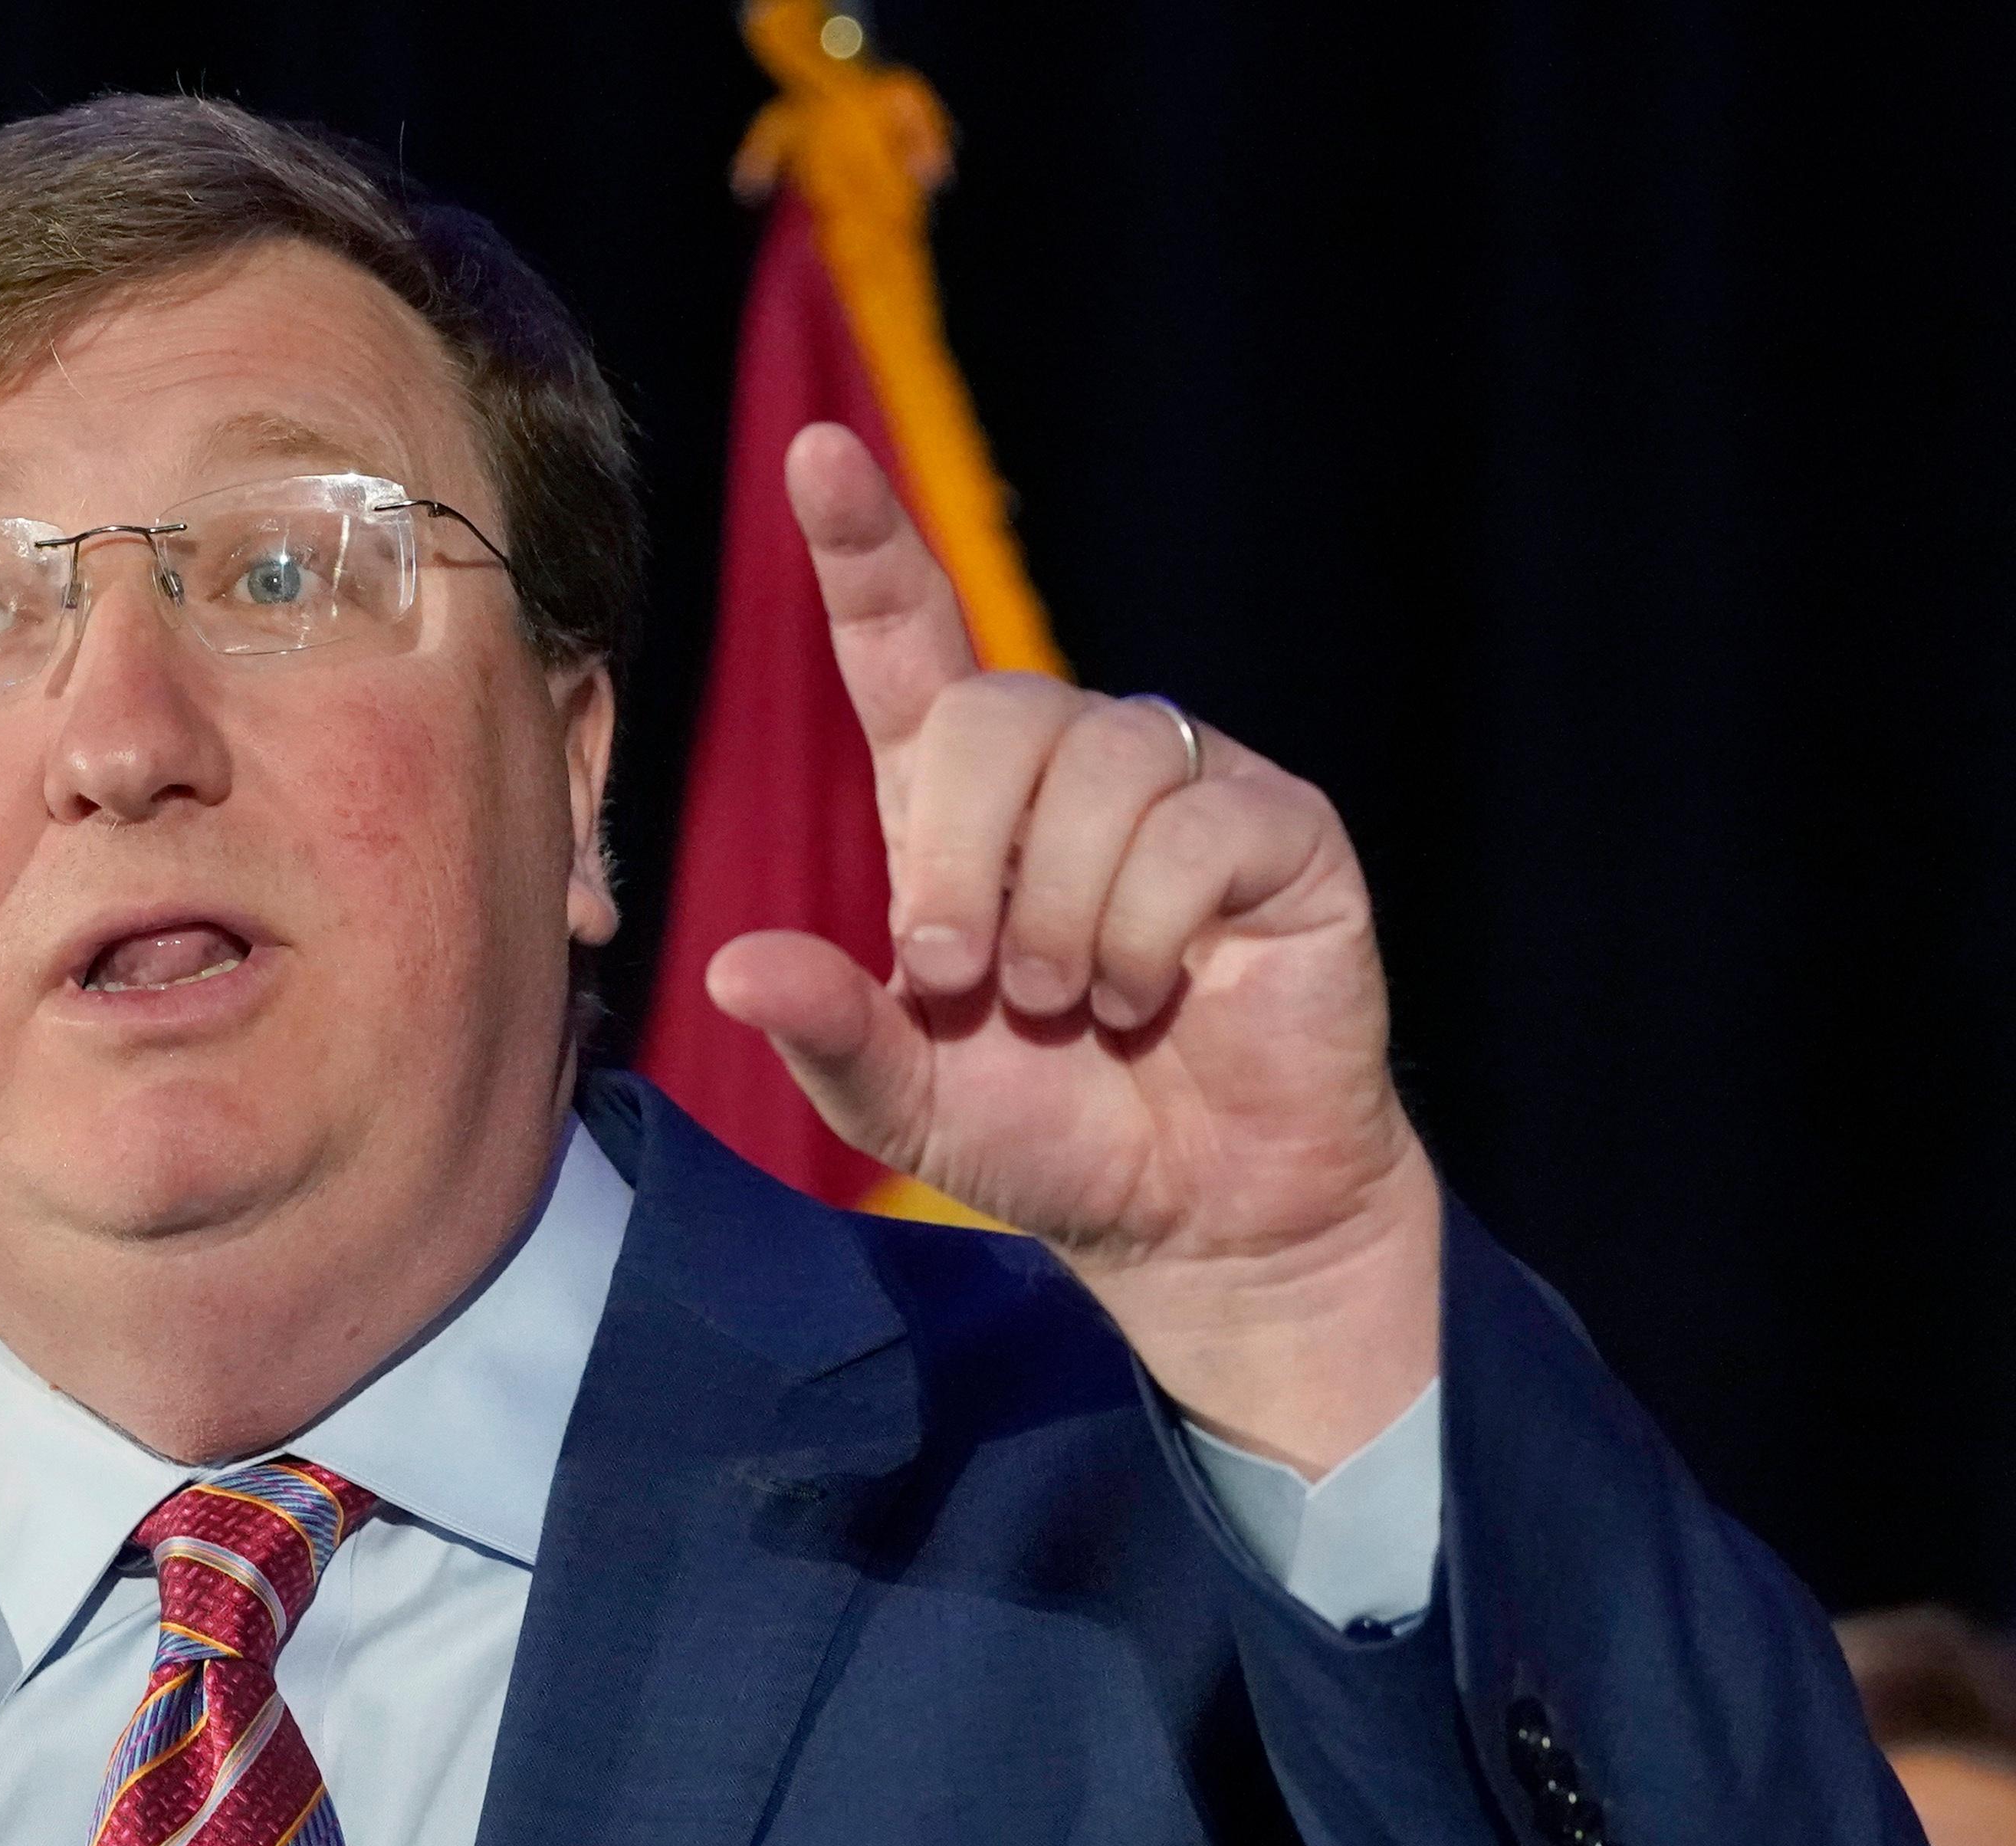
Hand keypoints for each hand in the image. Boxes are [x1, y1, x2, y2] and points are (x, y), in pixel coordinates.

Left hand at [703, 425, 1442, 1471]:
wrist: (1201, 1218)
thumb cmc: (1054, 1139)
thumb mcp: (907, 1102)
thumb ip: (828, 1031)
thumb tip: (731, 970)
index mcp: (965, 803)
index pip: (908, 640)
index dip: (863, 545)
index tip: (813, 456)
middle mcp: (1073, 768)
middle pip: (990, 714)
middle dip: (957, 863)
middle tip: (965, 976)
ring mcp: (1186, 785)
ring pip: (1095, 770)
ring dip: (1060, 918)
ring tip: (1075, 1003)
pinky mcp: (1283, 829)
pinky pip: (1194, 831)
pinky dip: (1149, 936)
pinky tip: (1157, 994)